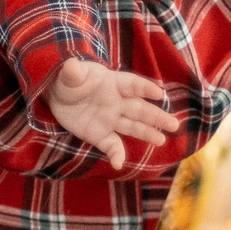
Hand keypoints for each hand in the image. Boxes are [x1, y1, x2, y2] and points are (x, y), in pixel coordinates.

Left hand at [46, 59, 179, 169]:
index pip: (132, 84)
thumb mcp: (69, 74)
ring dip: (147, 133)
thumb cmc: (69, 80)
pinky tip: (118, 163)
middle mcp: (117, 102)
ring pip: (133, 127)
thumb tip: (72, 66)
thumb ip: (72, 72)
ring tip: (161, 140)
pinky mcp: (100, 135)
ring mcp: (110, 119)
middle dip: (156, 116)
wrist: (57, 96)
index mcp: (112, 83)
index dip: (145, 88)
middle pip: (140, 109)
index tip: (158, 92)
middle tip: (173, 124)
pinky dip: (116, 154)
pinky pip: (112, 145)